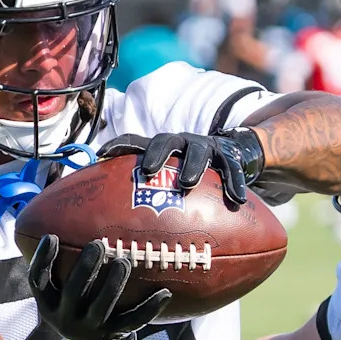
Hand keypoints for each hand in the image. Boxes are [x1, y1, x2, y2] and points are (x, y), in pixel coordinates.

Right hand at [28, 235, 170, 339]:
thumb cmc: (79, 309)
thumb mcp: (62, 296)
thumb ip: (64, 269)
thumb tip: (71, 221)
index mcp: (50, 305)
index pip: (38, 281)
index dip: (43, 259)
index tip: (52, 236)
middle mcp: (66, 318)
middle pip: (73, 291)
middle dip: (85, 267)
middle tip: (97, 244)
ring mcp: (91, 329)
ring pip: (102, 306)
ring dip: (113, 283)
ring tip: (123, 261)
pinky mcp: (114, 335)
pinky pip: (134, 320)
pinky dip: (150, 307)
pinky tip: (165, 292)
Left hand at [98, 129, 264, 205]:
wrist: (230, 150)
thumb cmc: (190, 166)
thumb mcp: (170, 169)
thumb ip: (144, 180)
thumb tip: (109, 198)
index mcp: (166, 145)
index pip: (140, 140)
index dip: (122, 145)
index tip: (104, 155)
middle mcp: (185, 142)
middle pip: (169, 141)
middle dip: (157, 154)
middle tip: (148, 171)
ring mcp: (208, 148)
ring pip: (200, 152)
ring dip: (192, 166)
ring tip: (187, 183)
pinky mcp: (230, 157)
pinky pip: (233, 170)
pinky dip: (234, 183)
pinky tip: (236, 200)